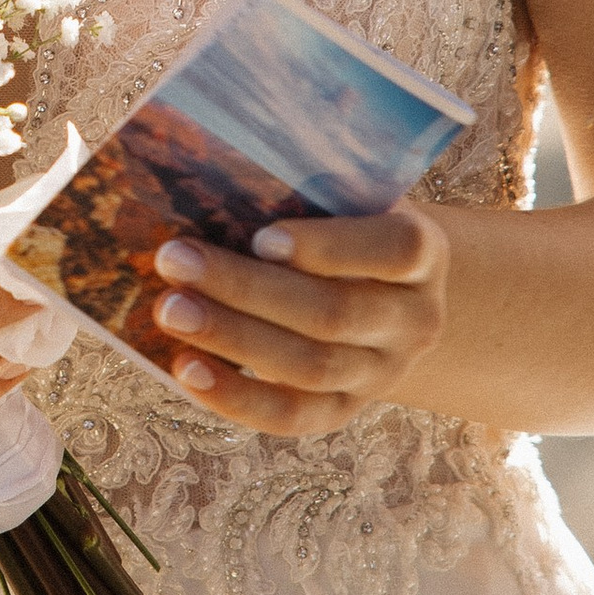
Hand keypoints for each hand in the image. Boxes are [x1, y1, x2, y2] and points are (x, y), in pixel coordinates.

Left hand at [145, 210, 447, 437]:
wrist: (380, 292)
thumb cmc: (340, 226)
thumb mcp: (343, 201)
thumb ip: (301, 191)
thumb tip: (212, 179)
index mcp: (424, 254)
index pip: (395, 251)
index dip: (329, 247)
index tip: (261, 237)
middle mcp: (415, 320)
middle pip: (333, 313)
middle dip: (247, 289)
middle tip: (174, 260)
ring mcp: (383, 373)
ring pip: (309, 367)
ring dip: (231, 338)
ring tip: (169, 310)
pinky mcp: (344, 409)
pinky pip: (292, 415)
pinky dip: (236, 397)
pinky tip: (186, 370)